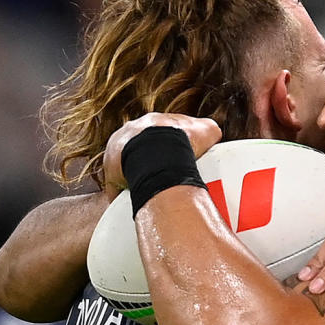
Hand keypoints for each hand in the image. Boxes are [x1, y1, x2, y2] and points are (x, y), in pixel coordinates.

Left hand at [101, 112, 221, 196]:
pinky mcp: (110, 170)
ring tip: (152, 191)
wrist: (160, 151)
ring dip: (136, 176)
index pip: (159, 132)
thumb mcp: (207, 130)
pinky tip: (135, 203)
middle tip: (165, 176)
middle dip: (150, 160)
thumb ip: (208, 131)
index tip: (179, 158)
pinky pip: (116, 185)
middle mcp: (130, 131)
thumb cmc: (185, 140)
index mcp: (151, 121)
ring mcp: (116, 149)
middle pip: (140, 148)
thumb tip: (214, 135)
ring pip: (125, 165)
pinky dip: (124, 194)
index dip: (170, 145)